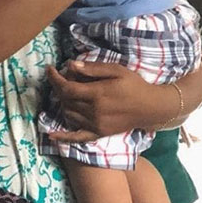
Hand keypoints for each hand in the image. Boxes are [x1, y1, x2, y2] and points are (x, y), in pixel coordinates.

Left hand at [45, 60, 161, 140]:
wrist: (151, 107)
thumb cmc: (134, 85)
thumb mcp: (117, 70)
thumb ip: (93, 68)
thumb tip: (70, 65)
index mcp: (97, 94)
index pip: (67, 88)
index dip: (55, 78)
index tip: (50, 69)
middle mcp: (94, 111)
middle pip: (65, 100)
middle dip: (60, 87)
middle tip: (63, 77)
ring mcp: (95, 125)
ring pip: (68, 114)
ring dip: (63, 103)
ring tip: (68, 92)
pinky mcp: (98, 133)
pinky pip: (77, 137)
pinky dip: (63, 137)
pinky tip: (51, 135)